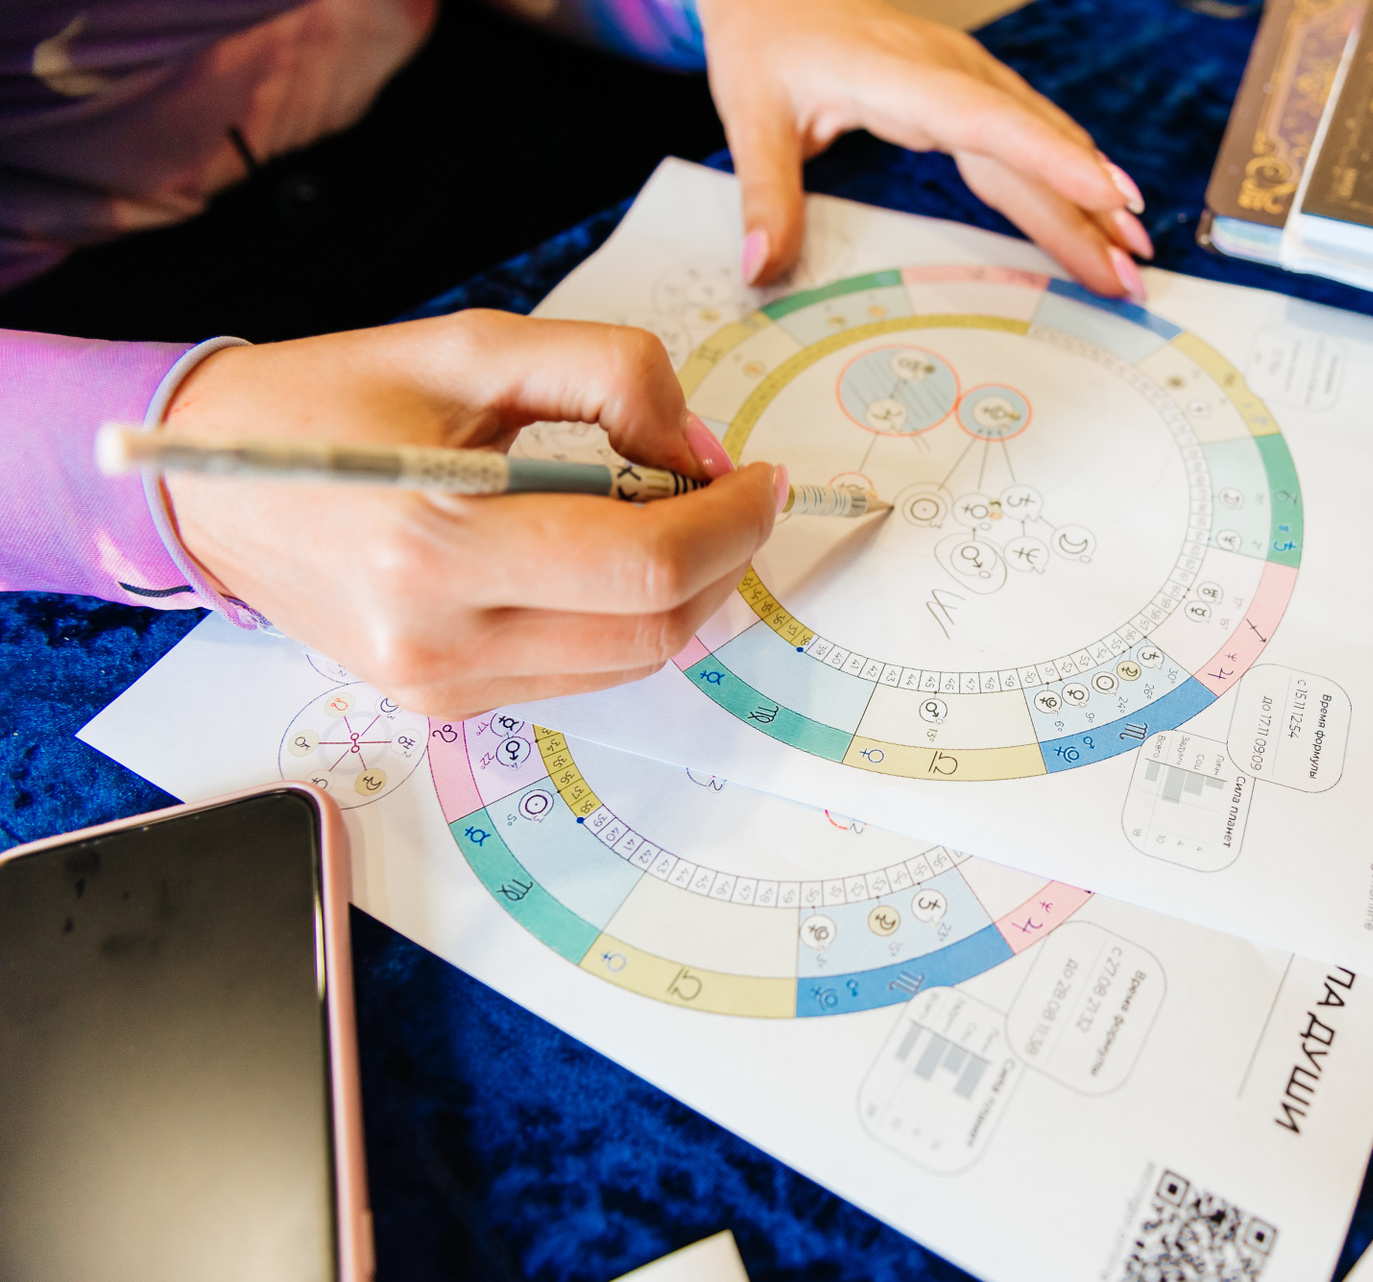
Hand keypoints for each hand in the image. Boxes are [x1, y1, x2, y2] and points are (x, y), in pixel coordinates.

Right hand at [161, 311, 781, 717]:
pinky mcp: (443, 702)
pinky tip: (609, 556)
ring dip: (684, 591)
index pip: (644, 563)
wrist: (210, 485)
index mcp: (434, 541)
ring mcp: (440, 685)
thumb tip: (701, 449)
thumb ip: (610, 375)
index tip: (760, 476)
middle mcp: (437, 636)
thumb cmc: (330, 402)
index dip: (732, 520)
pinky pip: (580, 673)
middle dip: (725, 558)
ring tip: (674, 516)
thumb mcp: (474, 347)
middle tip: (736, 494)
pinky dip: (624, 616)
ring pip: (630, 661)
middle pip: (655, 627)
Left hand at [698, 0, 1151, 298]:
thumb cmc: (766, 42)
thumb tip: (761, 267)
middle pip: (1031, 148)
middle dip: (1088, 211)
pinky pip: (1031, 136)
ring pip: (1042, 142)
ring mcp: (967, 79)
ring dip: (1090, 198)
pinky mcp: (969, 91)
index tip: (1109, 198)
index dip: (1053, 163)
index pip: (991, 123)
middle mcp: (950, 74)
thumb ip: (766, 194)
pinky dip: (1070, 174)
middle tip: (1130, 272)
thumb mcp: (750, 116)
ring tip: (1131, 253)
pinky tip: (1101, 208)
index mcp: (903, 77)